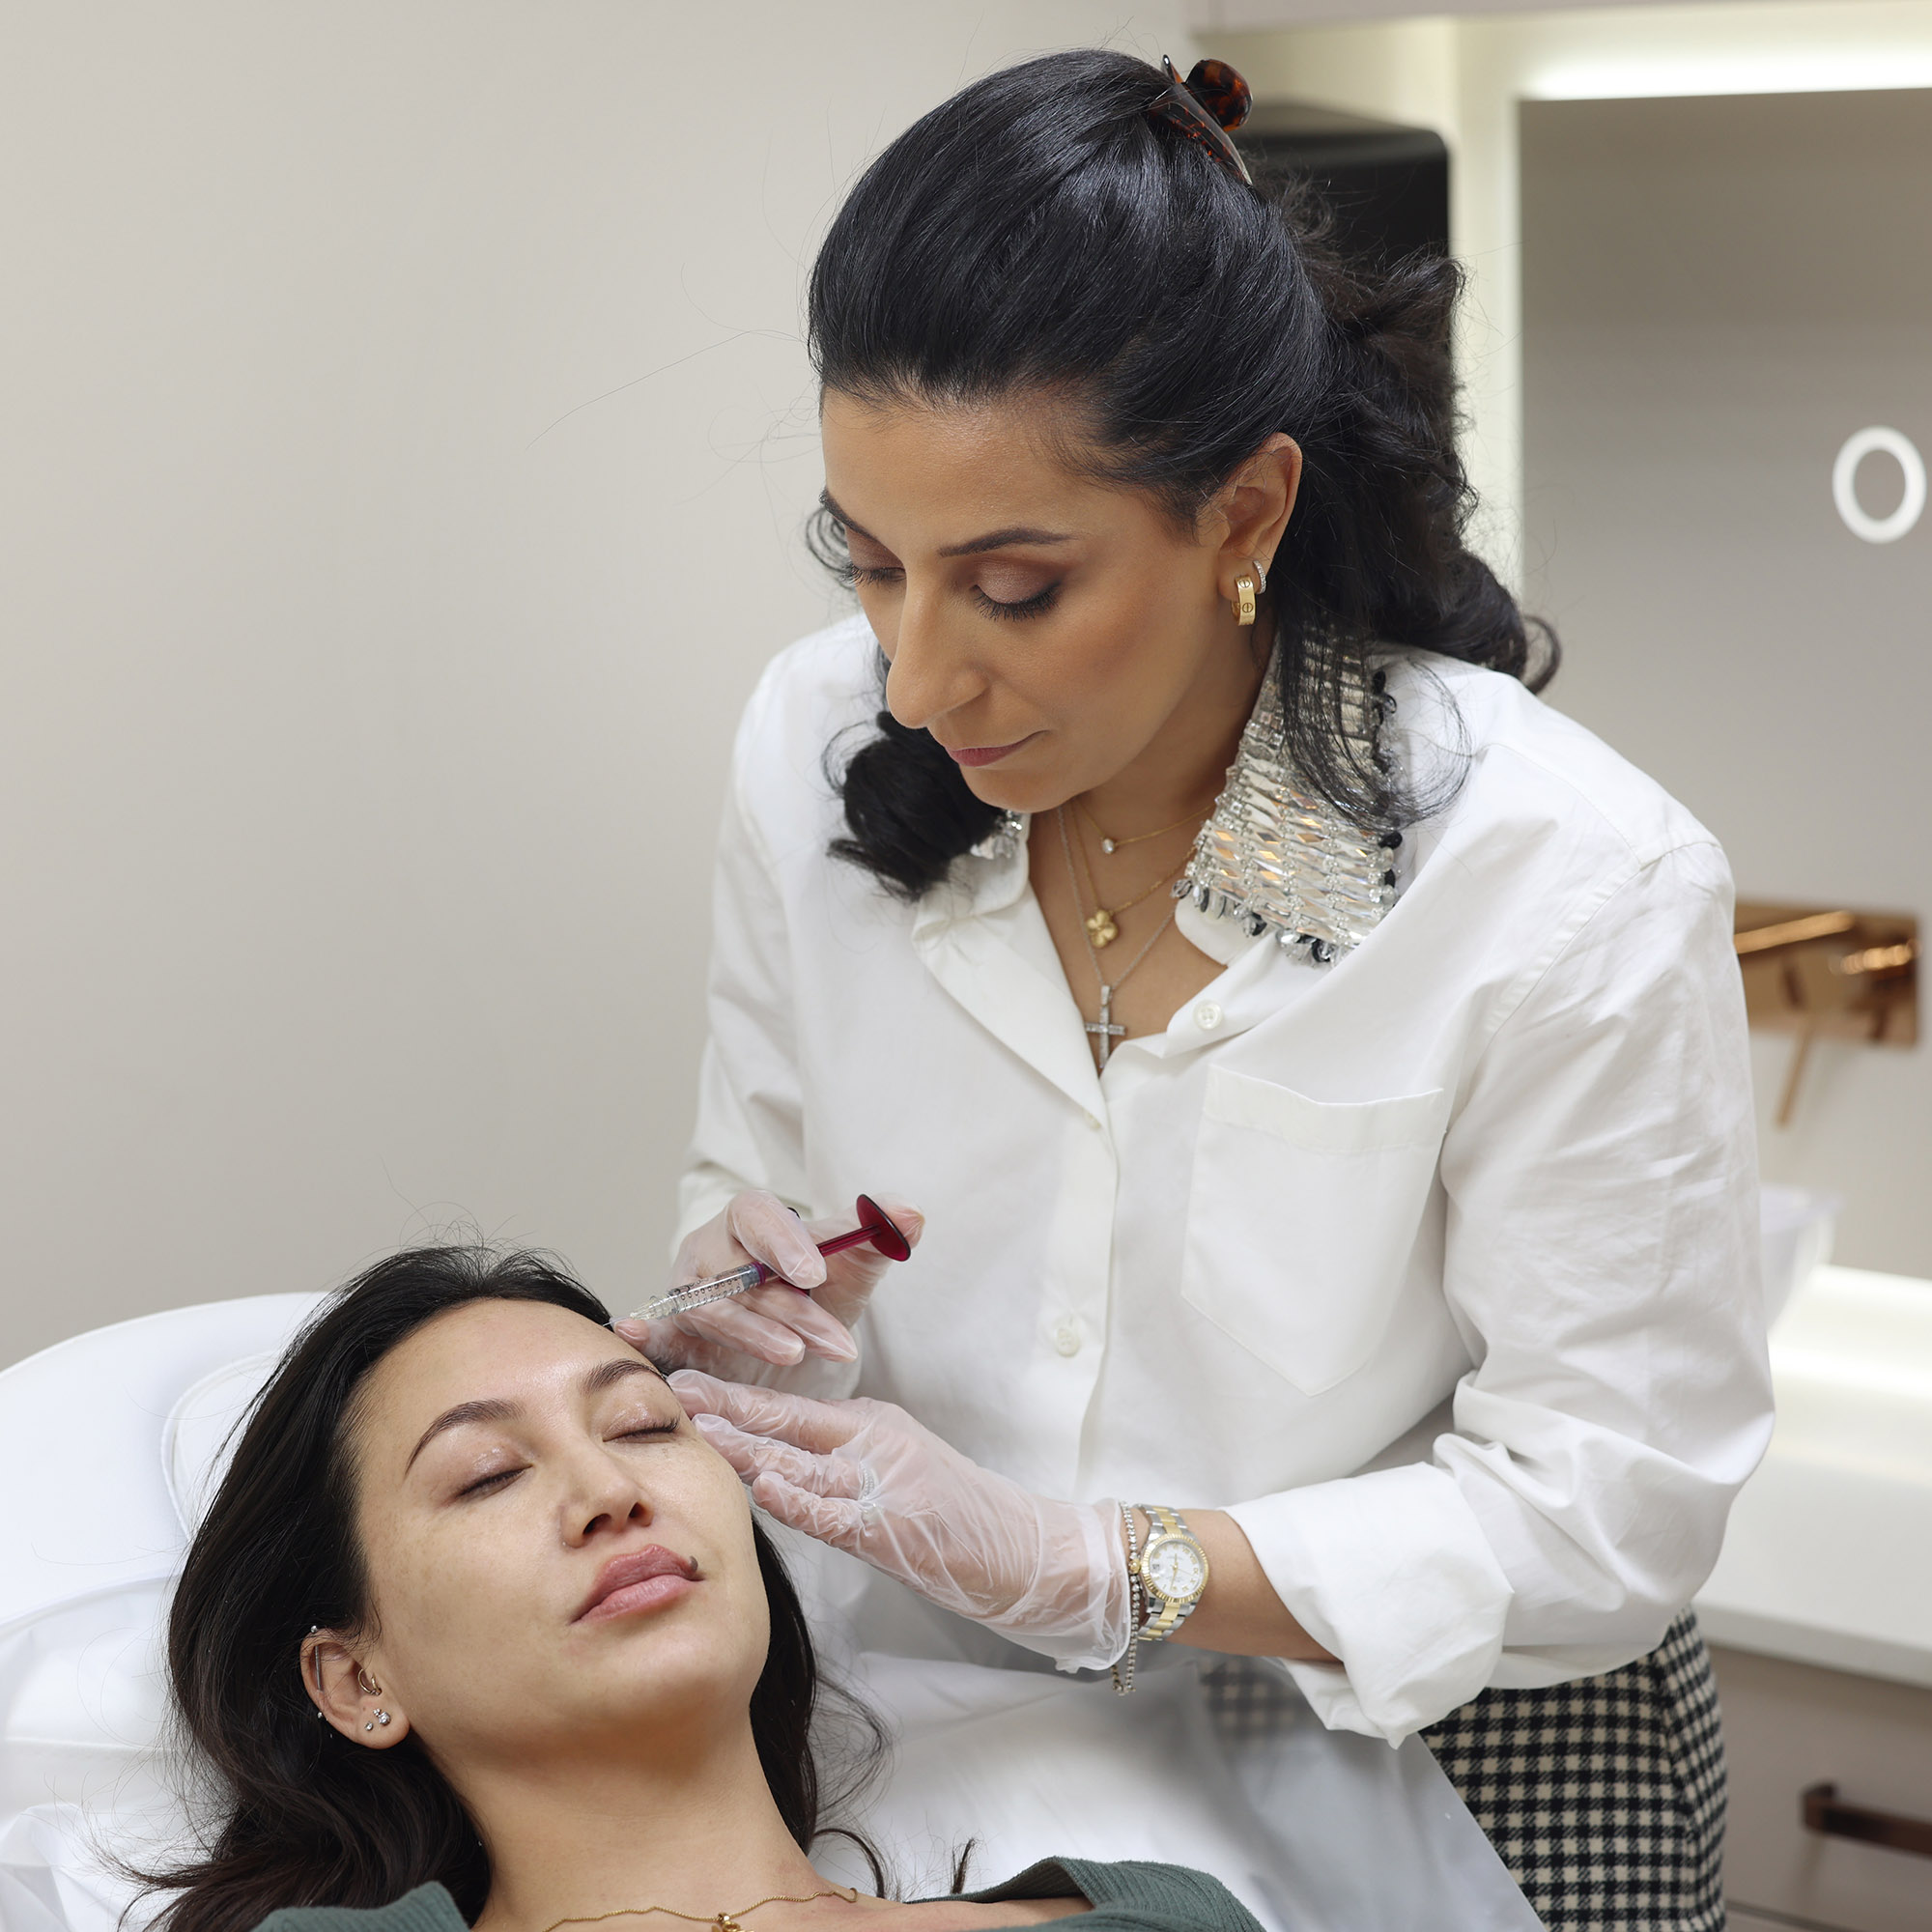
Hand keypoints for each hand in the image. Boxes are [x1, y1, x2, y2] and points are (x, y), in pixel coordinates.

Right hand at [615, 1191, 921, 1377]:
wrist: (788, 1341)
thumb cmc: (815, 1292)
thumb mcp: (850, 1269)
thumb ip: (879, 1239)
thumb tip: (910, 1213)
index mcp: (751, 1219)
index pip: (759, 1216)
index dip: (784, 1242)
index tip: (815, 1272)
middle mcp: (711, 1250)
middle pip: (740, 1271)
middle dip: (789, 1308)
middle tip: (833, 1340)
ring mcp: (687, 1292)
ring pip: (712, 1310)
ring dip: (753, 1334)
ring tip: (792, 1355)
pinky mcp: (673, 1334)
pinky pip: (658, 1333)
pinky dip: (645, 1332)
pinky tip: (636, 1332)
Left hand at [672, 1370, 1129, 1672]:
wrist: (1031, 1553)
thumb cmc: (962, 1523)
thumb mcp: (896, 1477)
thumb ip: (839, 1468)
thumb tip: (776, 1471)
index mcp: (870, 1425)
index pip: (789, 1407)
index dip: (733, 1395)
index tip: (681, 1382)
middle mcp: (873, 1442)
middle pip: (785, 1419)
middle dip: (724, 1404)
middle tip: (668, 1386)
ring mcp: (884, 1480)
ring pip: (801, 1456)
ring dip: (743, 1441)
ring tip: (694, 1425)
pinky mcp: (896, 1523)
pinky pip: (836, 1510)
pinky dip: (797, 1497)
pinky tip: (761, 1485)